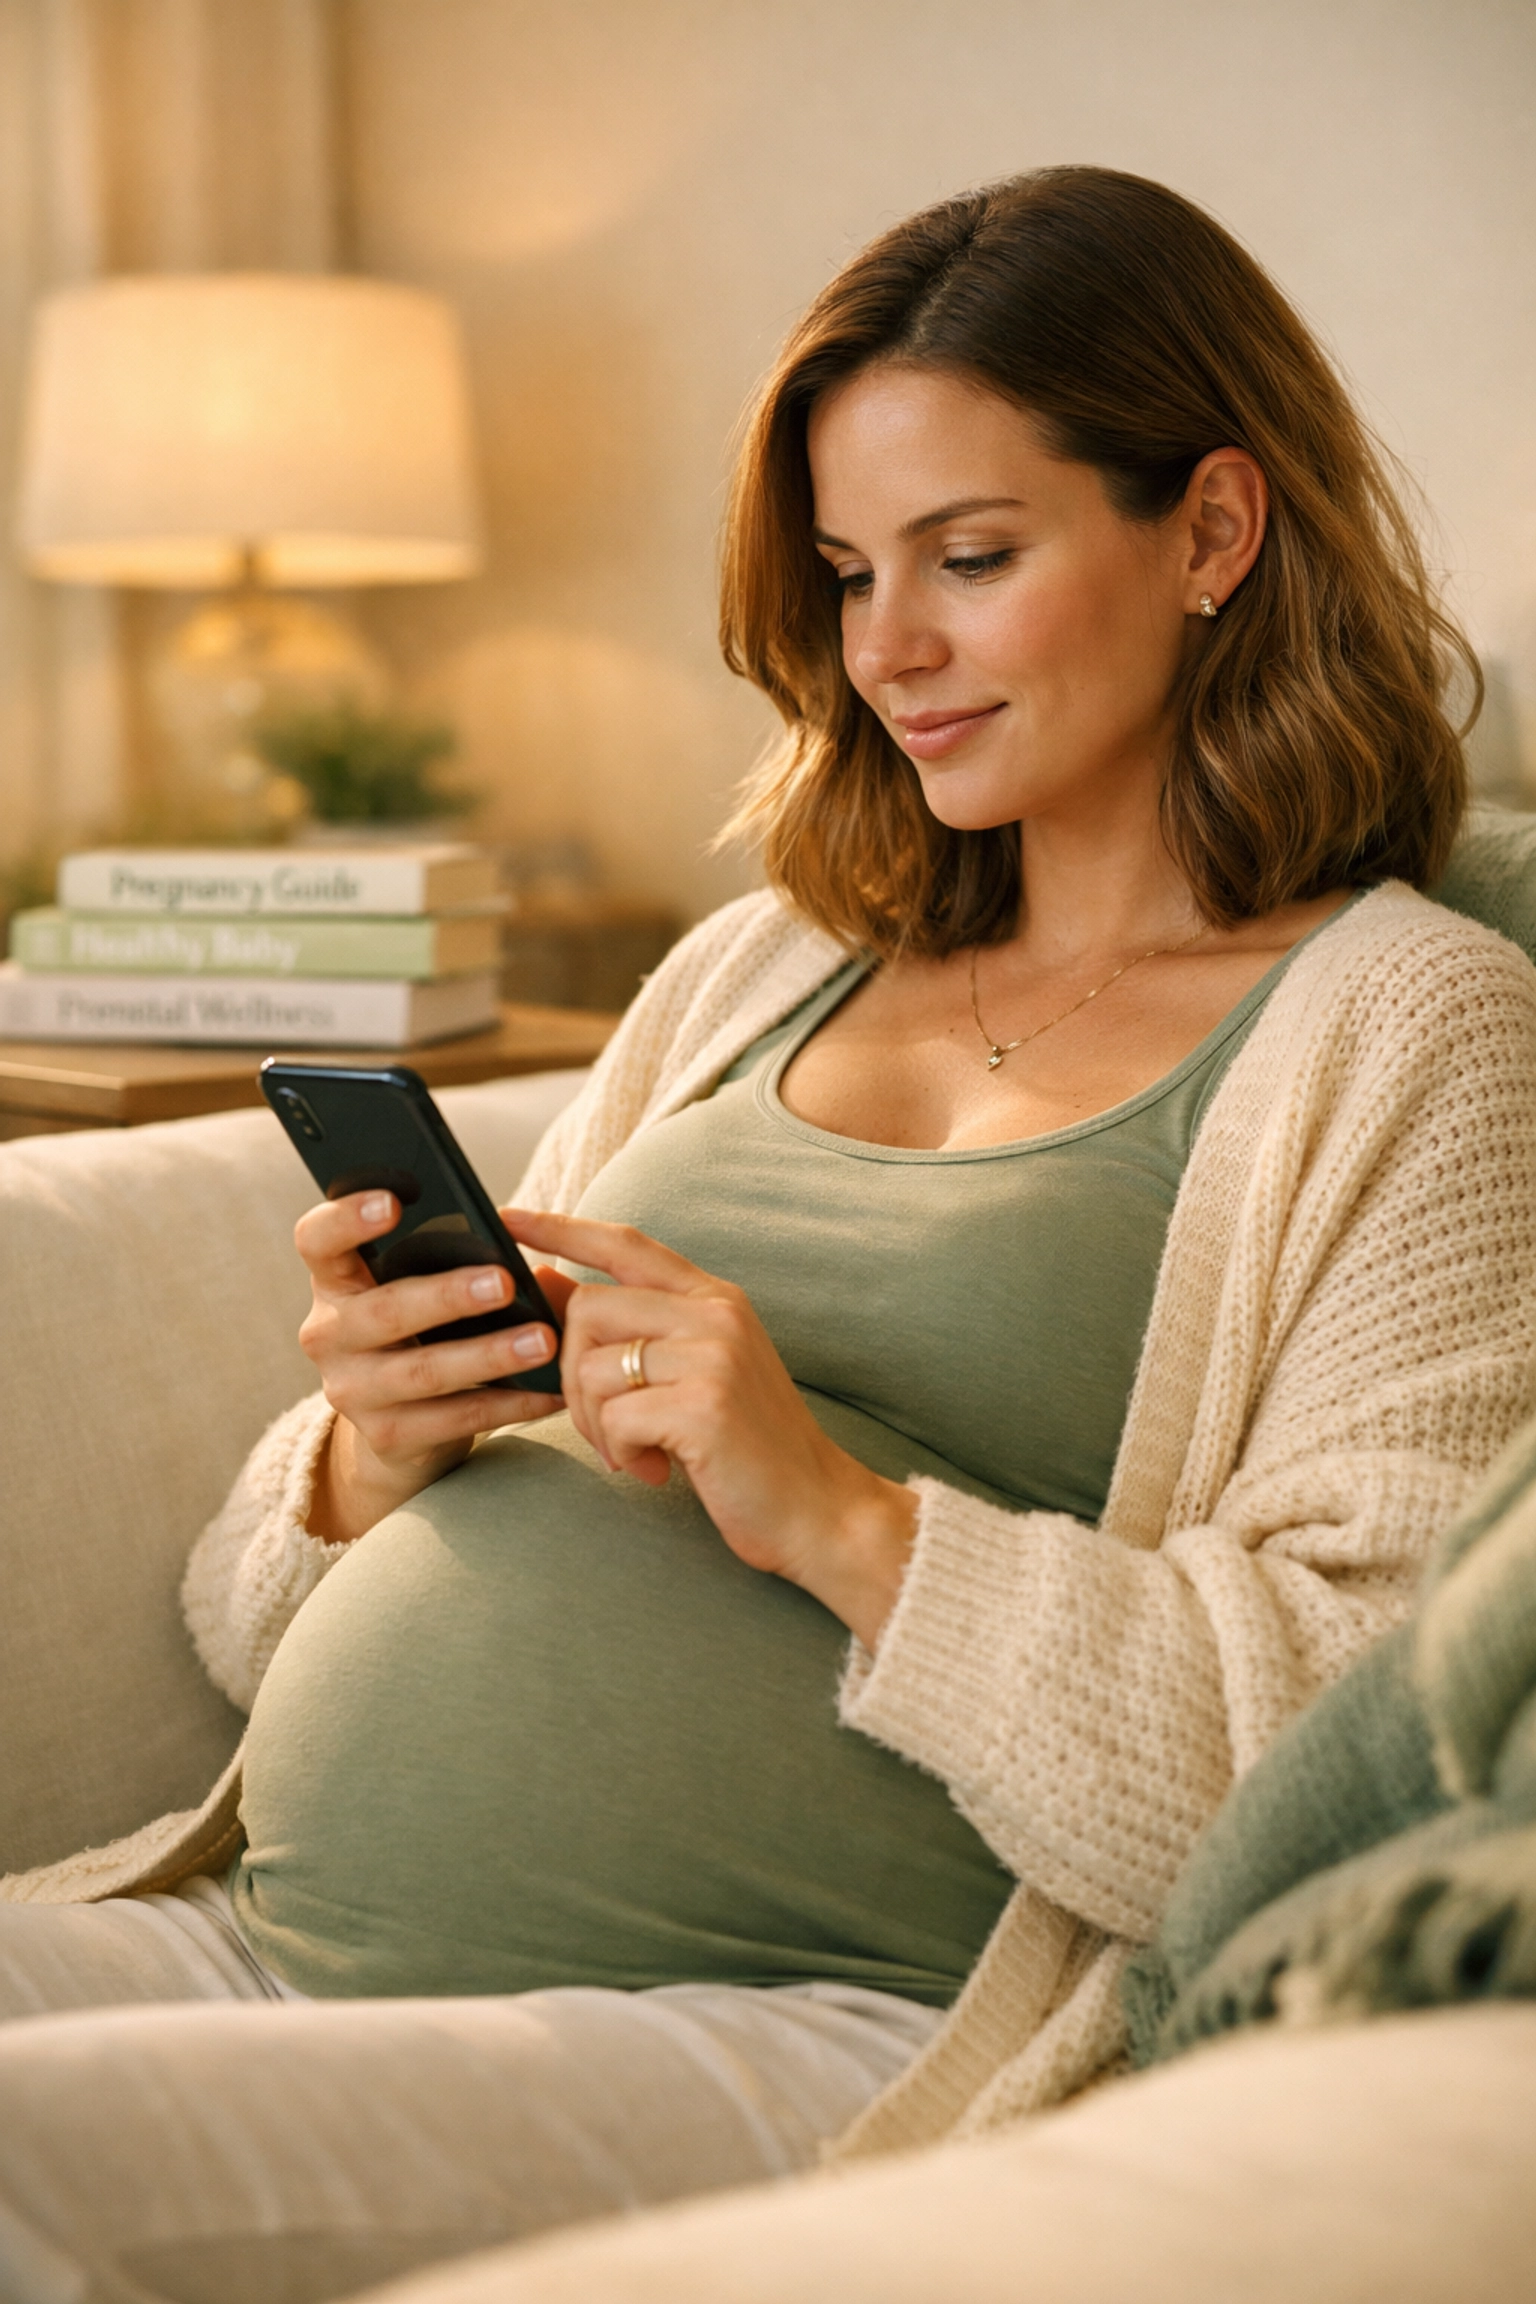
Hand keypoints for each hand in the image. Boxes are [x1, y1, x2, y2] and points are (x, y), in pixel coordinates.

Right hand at [295, 1189, 572, 1543]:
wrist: (402, 1426)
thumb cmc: (422, 1328)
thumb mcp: (413, 1287)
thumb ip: (437, 1255)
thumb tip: (507, 1230)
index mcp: (335, 1281)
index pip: (317, 1240)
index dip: (347, 1218)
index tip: (393, 1201)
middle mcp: (329, 1334)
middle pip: (383, 1310)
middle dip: (447, 1296)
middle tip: (504, 1281)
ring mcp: (352, 1390)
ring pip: (423, 1371)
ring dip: (490, 1355)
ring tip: (544, 1340)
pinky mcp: (386, 1436)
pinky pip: (455, 1419)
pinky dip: (510, 1404)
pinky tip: (550, 1391)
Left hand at [508, 1210, 918, 1648]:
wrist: (817, 1510)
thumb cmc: (746, 1448)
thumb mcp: (692, 1373)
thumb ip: (633, 1330)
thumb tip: (546, 1285)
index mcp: (714, 1298)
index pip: (625, 1244)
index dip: (563, 1228)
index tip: (507, 1217)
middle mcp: (716, 1314)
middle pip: (588, 1311)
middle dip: (569, 1376)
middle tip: (604, 1427)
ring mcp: (714, 1356)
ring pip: (592, 1368)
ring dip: (594, 1424)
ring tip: (635, 1452)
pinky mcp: (705, 1406)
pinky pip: (614, 1417)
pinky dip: (620, 1453)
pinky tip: (656, 1470)